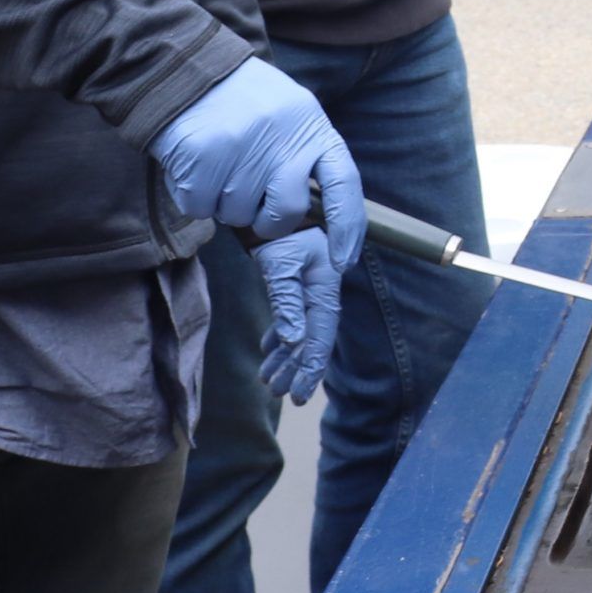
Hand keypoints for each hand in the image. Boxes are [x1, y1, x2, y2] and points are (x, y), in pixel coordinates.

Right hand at [150, 57, 365, 270]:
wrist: (186, 66)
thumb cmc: (244, 99)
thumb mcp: (292, 113)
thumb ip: (307, 156)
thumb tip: (323, 214)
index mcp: (311, 127)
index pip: (344, 185)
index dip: (348, 228)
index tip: (344, 262)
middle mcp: (282, 140)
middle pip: (286, 215)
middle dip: (267, 220)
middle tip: (248, 192)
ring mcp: (242, 149)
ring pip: (238, 216)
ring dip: (225, 201)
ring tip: (220, 161)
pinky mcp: (201, 158)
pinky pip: (200, 209)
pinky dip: (194, 197)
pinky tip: (195, 164)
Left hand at [255, 227, 339, 401]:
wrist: (280, 197)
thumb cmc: (281, 227)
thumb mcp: (281, 262)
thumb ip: (288, 300)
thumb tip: (292, 341)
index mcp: (324, 286)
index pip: (321, 335)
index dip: (311, 367)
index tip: (299, 395)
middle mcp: (321, 288)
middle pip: (311, 336)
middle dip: (294, 367)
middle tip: (276, 392)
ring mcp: (309, 284)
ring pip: (300, 328)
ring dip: (285, 355)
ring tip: (267, 378)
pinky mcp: (297, 279)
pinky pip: (292, 315)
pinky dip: (281, 335)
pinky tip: (269, 348)